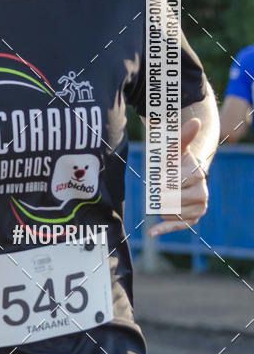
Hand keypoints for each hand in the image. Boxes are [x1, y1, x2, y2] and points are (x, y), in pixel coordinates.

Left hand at [149, 118, 207, 236]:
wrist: (183, 173)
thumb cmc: (176, 159)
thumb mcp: (176, 147)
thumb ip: (183, 136)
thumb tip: (195, 121)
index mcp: (197, 174)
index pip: (172, 179)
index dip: (162, 176)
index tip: (162, 172)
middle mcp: (201, 193)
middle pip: (169, 197)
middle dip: (159, 190)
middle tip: (160, 184)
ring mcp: (197, 208)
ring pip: (169, 210)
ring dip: (160, 202)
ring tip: (162, 194)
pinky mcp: (191, 219)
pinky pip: (176, 225)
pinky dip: (163, 228)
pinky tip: (151, 231)